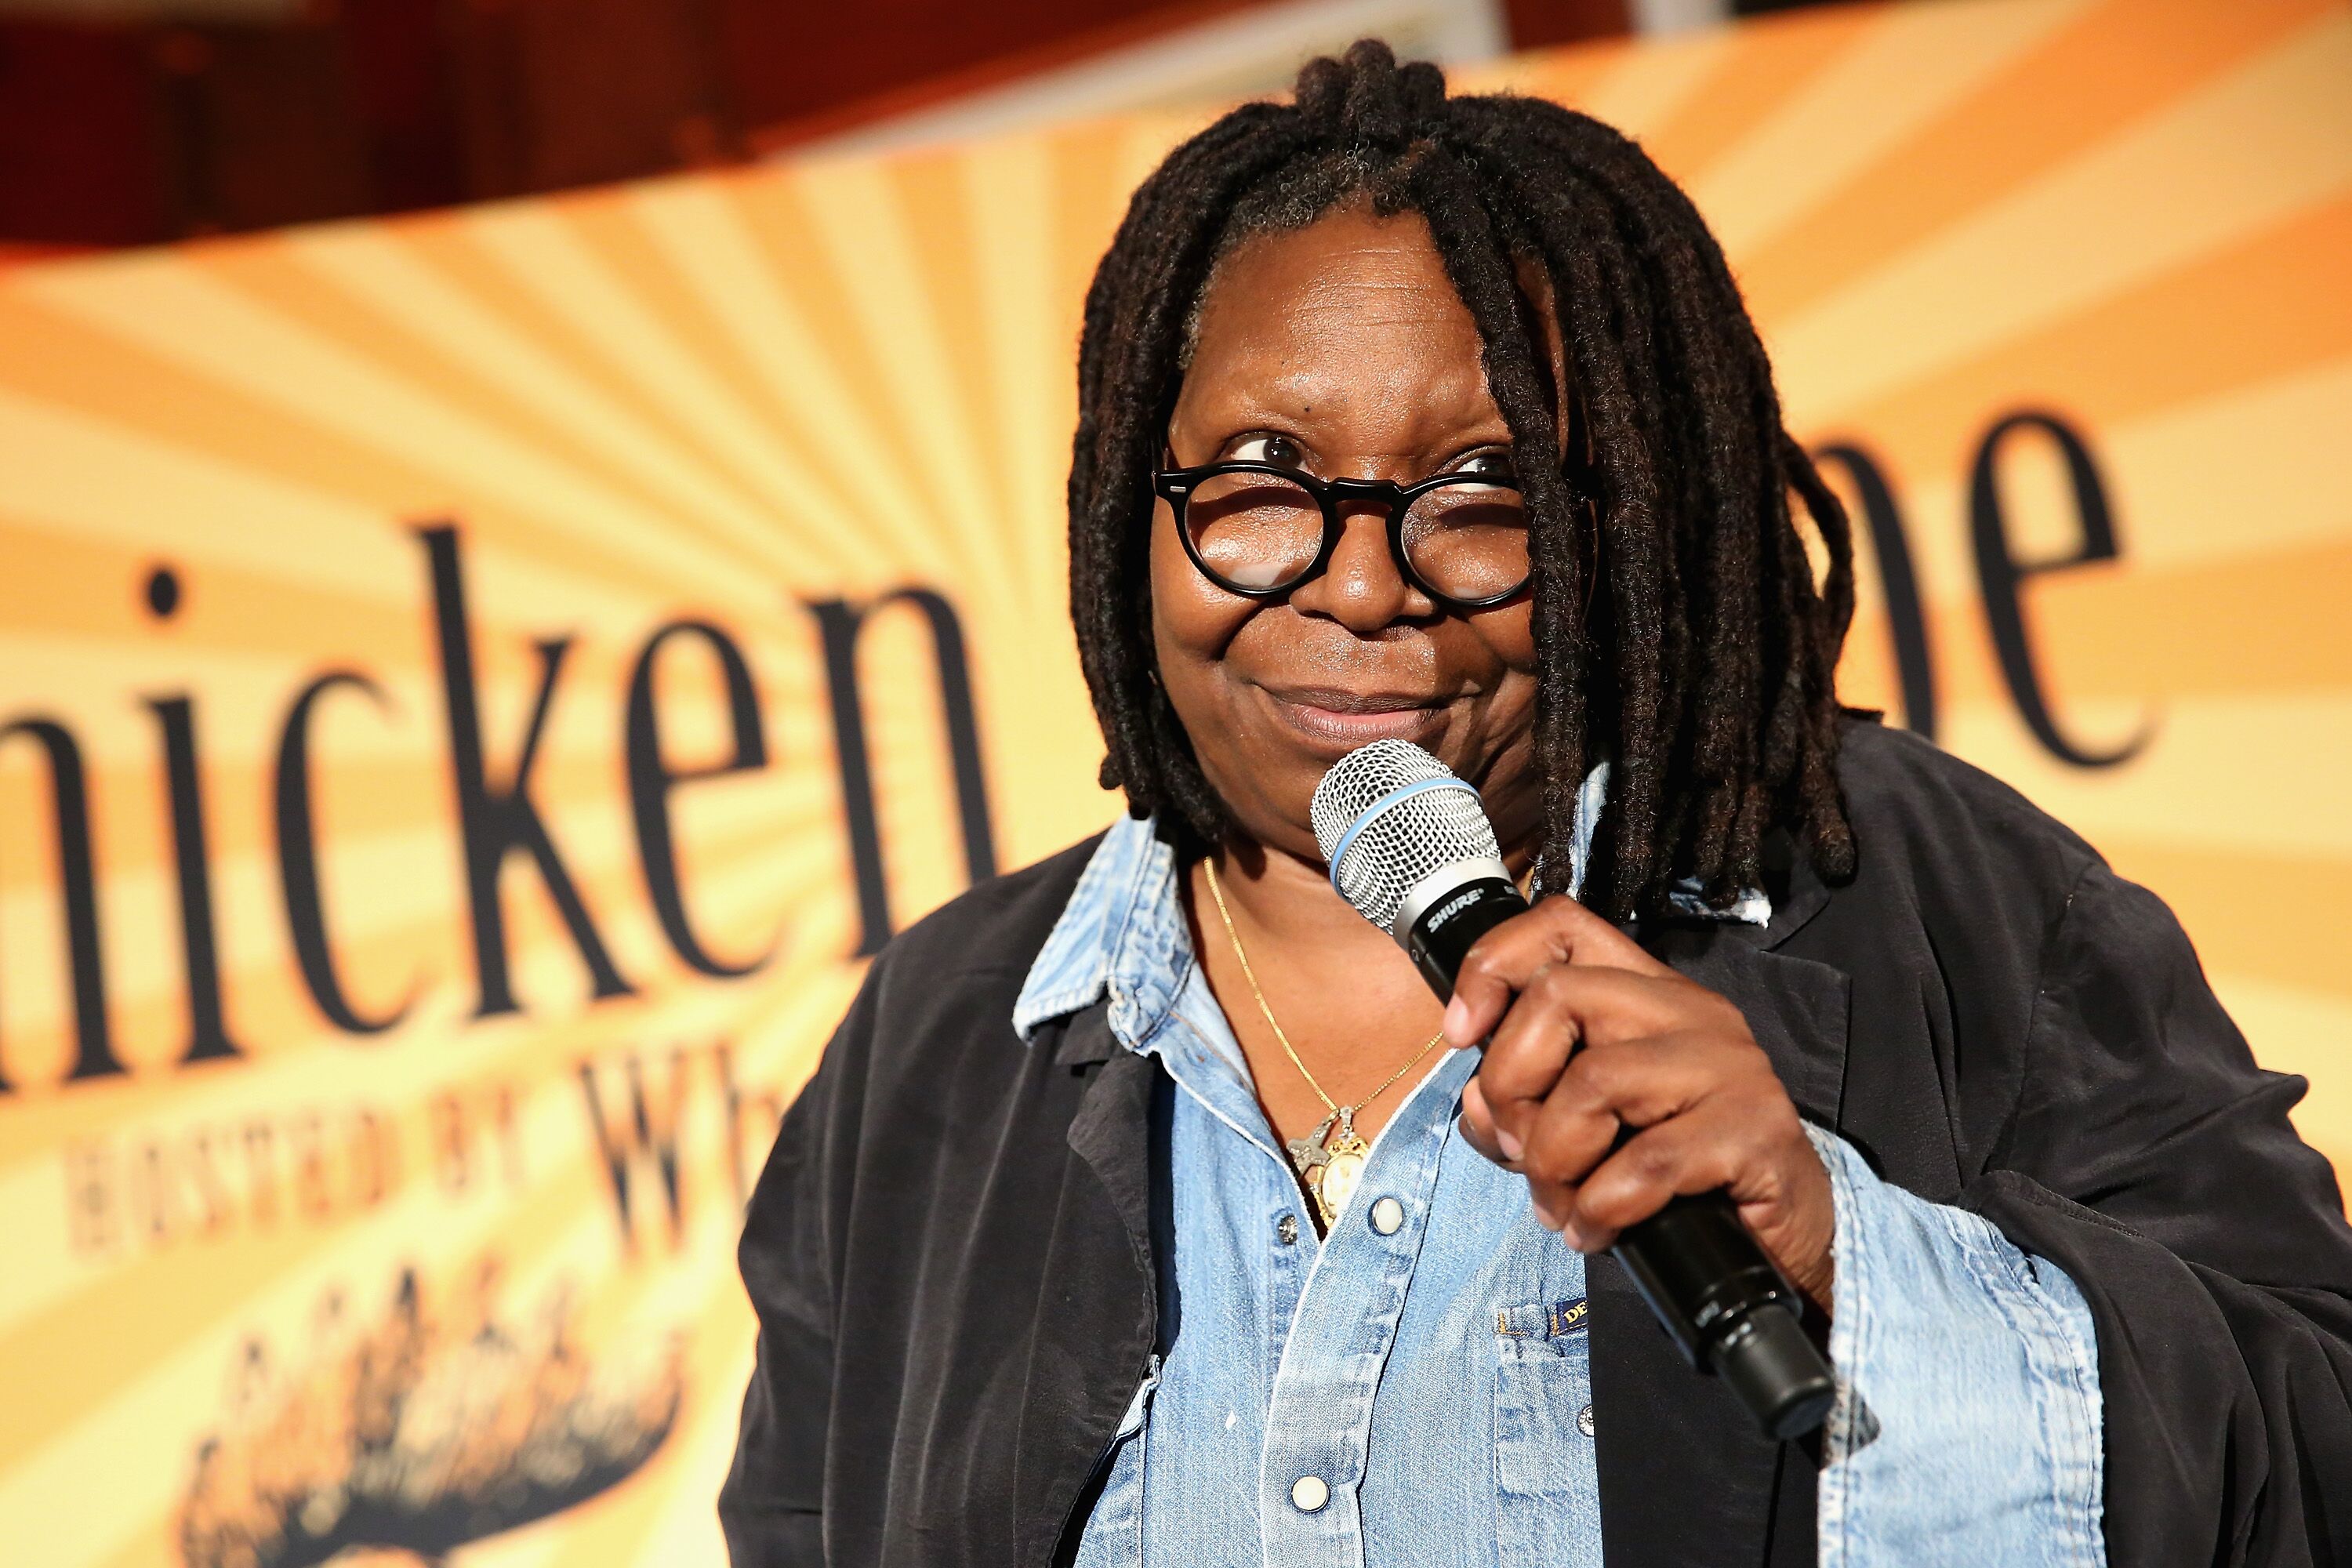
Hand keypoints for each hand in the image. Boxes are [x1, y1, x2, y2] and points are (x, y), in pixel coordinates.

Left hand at [1446, 896, 1835, 1310]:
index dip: (1493, 966)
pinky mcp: (1754, 1130)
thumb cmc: (1679, 1178)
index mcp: (1648, 995)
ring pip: (1594, 1080)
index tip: (1463, 1034)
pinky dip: (1600, 1207)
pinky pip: (1644, 1163)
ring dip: (1552, 1159)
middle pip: (1559, 995)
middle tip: (1519, 1150)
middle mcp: (1691, 1012)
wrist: (1788, 1239)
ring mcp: (1728, 1065)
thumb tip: (1480, 1108)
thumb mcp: (1588, 1128)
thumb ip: (1527, 1102)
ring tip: (1562, 1203)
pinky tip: (1595, 1230)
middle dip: (1510, 1082)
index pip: (1561, 925)